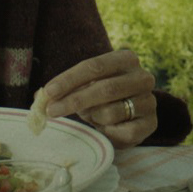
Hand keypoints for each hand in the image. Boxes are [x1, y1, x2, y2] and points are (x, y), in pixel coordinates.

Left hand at [43, 48, 157, 147]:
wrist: (130, 116)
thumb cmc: (102, 97)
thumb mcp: (85, 87)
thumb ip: (66, 89)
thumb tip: (40, 98)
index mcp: (126, 59)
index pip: (95, 66)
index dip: (69, 79)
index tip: (48, 92)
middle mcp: (143, 77)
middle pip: (105, 88)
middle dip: (74, 101)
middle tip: (51, 112)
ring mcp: (149, 101)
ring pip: (111, 112)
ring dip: (93, 117)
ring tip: (93, 116)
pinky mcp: (151, 124)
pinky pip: (121, 131)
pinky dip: (107, 132)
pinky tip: (107, 129)